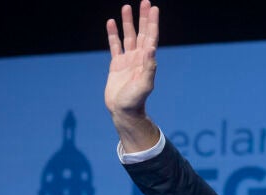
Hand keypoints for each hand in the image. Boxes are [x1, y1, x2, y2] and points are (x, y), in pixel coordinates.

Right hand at [105, 1, 160, 150]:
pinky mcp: (116, 65)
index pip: (151, 37)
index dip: (152, 22)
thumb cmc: (135, 101)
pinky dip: (113, 34)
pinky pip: (115, 46)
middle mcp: (139, 58)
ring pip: (128, 37)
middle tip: (145, 1)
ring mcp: (128, 60)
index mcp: (146, 61)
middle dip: (143, 18)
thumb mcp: (144, 85)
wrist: (123, 112)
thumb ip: (149, 67)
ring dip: (128, 22)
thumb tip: (151, 48)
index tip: (154, 8)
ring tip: (126, 6)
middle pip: (141, 33)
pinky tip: (111, 23)